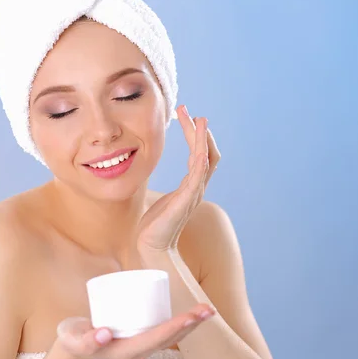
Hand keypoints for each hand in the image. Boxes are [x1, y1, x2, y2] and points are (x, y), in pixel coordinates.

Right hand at [55, 303, 214, 358]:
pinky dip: (181, 323)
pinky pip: (165, 332)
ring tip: (207, 310)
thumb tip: (104, 333)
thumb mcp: (75, 340)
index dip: (174, 328)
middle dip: (190, 325)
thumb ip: (86, 339)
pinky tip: (192, 314)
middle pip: (170, 339)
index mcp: (127, 352)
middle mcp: (139, 351)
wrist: (74, 347)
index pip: (156, 339)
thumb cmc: (74, 340)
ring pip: (171, 337)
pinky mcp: (141, 337)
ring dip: (191, 324)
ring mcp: (141, 346)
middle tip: (208, 309)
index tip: (190, 317)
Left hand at [136, 105, 220, 251]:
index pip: (200, 154)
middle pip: (206, 152)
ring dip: (202, 138)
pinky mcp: (186, 200)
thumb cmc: (153, 227)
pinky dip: (201, 159)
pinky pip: (198, 176)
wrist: (151, 248)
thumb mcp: (160, 201)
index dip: (195, 134)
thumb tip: (155, 181)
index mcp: (190, 186)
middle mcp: (196, 188)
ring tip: (198, 119)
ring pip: (205, 159)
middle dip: (198, 130)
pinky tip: (199, 147)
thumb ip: (166, 190)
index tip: (185, 116)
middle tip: (185, 110)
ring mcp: (193, 194)